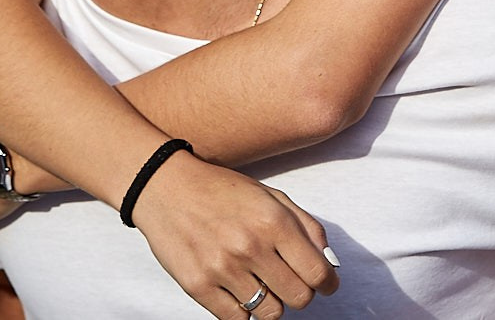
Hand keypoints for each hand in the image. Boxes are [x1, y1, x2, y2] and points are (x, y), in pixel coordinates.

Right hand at [131, 152, 339, 318]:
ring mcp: (223, 269)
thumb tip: (329, 261)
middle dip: (301, 293)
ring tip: (261, 283)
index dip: (328, 284)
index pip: (317, 273)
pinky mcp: (198, 286)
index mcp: (273, 221)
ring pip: (270, 313)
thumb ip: (306, 226)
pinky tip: (239, 289)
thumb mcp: (270, 195)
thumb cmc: (222, 191)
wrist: (166, 188)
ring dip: (272, 302)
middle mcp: (250, 246)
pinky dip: (243, 310)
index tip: (326, 286)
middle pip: (298, 298)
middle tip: (291, 282)